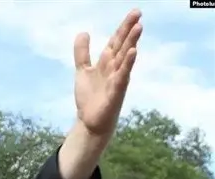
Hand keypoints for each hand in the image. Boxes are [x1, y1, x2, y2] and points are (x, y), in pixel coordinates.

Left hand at [73, 9, 142, 136]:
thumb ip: (83, 53)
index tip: (135, 12)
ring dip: (131, 43)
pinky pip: (122, 76)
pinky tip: (132, 53)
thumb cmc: (90, 97)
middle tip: (139, 13)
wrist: (89, 121)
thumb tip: (84, 32)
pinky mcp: (116, 92)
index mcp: (107, 63)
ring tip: (139, 27)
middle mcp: (114, 69)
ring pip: (125, 58)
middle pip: (122, 46)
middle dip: (129, 30)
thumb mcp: (83, 70)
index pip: (116, 41)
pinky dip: (127, 64)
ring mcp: (117, 80)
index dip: (124, 27)